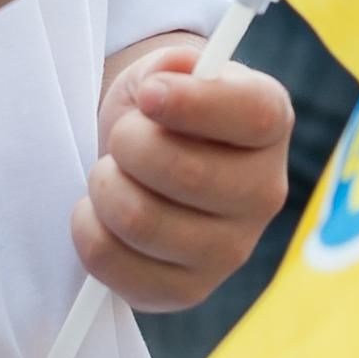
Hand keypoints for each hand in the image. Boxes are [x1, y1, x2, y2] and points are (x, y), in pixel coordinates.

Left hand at [75, 39, 293, 309]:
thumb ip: (168, 68)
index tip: (147, 93)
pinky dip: (89, 231)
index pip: (252, 116)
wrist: (146, 157)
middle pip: (185, 173)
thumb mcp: (165, 72)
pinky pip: (115, 264)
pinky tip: (100, 213)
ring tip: (110, 174)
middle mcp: (264, 192)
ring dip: (104, 187)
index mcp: (269, 123)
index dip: (192, 103)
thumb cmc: (158, 112)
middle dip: (128, 144)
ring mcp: (230, 249)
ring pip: (141, 220)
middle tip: (121, 137)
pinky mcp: (187, 289)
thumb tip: (163, 84)